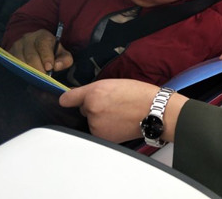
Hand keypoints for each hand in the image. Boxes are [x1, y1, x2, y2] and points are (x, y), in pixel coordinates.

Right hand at [8, 29, 72, 72]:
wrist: (35, 48)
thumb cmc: (51, 52)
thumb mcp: (62, 54)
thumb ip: (65, 60)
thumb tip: (57, 66)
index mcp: (42, 36)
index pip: (43, 44)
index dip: (46, 56)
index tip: (49, 68)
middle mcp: (28, 38)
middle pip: (31, 54)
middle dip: (37, 67)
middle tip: (43, 78)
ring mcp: (17, 46)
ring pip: (20, 60)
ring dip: (28, 71)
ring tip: (35, 80)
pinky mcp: (9, 54)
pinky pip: (13, 64)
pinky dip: (19, 71)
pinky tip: (26, 77)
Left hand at [59, 79, 186, 143]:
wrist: (154, 111)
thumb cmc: (140, 95)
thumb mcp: (116, 83)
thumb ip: (97, 90)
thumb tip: (84, 98)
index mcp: (94, 91)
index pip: (69, 97)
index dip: (69, 99)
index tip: (66, 101)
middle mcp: (91, 108)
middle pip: (84, 109)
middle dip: (94, 107)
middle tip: (113, 104)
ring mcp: (96, 124)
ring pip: (92, 121)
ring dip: (101, 119)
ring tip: (120, 114)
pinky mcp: (102, 136)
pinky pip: (98, 131)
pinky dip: (107, 129)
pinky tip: (120, 123)